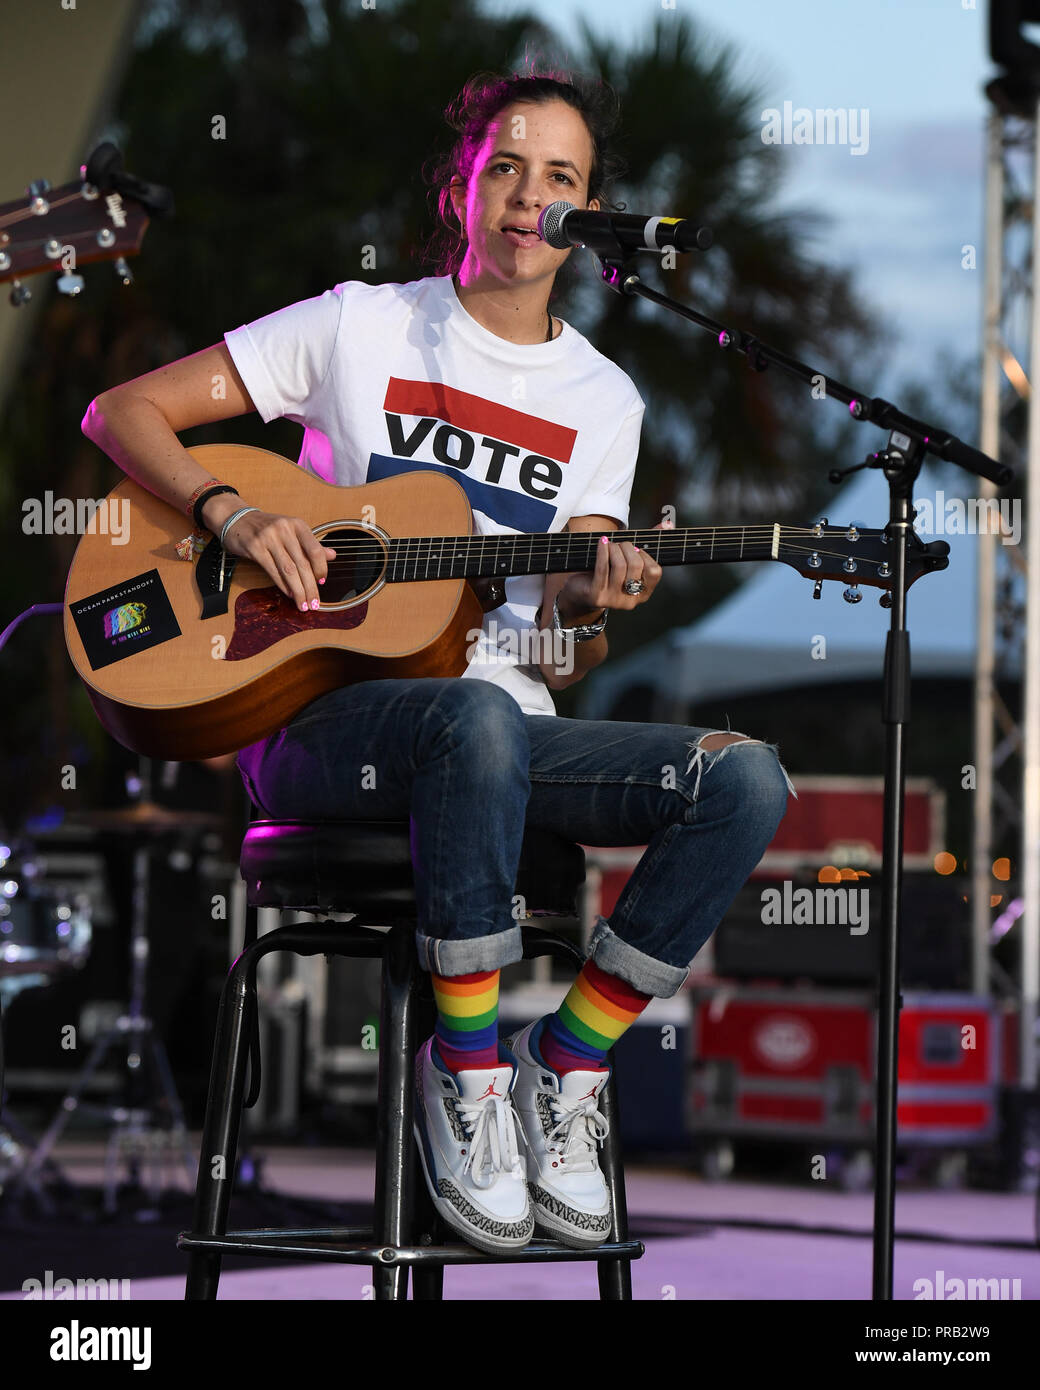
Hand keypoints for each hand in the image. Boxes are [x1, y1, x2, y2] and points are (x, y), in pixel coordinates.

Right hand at [204, 495, 335, 611]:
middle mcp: (284, 529)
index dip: (321, 569)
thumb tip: (332, 555)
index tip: (322, 583)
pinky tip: (290, 595)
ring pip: (289, 570)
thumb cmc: (267, 527)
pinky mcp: (255, 547)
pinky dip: (283, 586)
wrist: (237, 519)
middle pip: (303, 564)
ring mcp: (268, 538)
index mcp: (297, 524)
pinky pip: (272, 571)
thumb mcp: (291, 531)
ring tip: (303, 604)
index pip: (315, 550)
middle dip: (310, 587)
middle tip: (315, 603)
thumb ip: (311, 544)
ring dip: (298, 591)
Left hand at [556, 517, 671, 621]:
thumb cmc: (608, 573)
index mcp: (643, 594)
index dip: (646, 555)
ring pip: (619, 566)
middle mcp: (631, 601)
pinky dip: (603, 551)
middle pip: (636, 565)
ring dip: (615, 548)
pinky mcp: (596, 596)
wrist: (580, 593)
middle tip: (620, 544)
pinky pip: (602, 568)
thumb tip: (668, 523)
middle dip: (628, 548)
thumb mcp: (628, 561)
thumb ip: (649, 543)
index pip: (655, 572)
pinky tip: (602, 541)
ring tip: (610, 544)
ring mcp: (613, 600)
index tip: (637, 549)